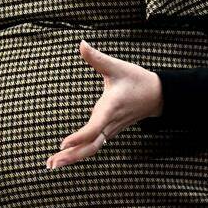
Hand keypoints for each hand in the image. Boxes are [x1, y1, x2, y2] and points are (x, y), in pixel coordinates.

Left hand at [46, 41, 161, 169]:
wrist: (157, 95)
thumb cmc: (136, 80)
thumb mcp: (117, 66)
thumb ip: (96, 57)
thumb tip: (81, 43)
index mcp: (111, 108)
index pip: (94, 127)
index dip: (79, 137)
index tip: (62, 144)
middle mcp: (110, 123)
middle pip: (91, 146)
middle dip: (71, 156)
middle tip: (51, 164)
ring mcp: (110, 129)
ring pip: (91, 149)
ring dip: (73, 158)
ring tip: (52, 164)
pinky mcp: (109, 131)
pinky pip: (94, 146)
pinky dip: (80, 152)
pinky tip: (66, 156)